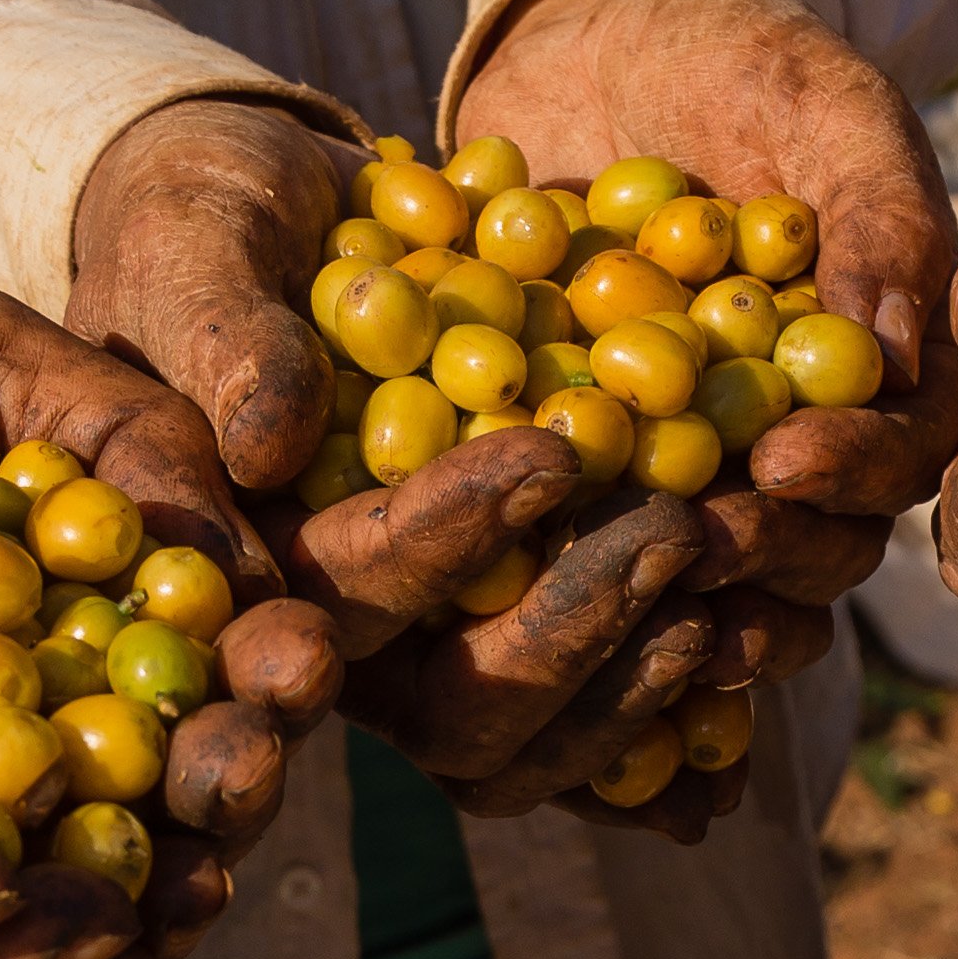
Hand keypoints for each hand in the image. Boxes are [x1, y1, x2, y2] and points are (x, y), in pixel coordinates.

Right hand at [65, 84, 812, 840]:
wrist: (273, 215)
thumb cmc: (204, 222)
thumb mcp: (195, 248)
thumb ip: (226, 339)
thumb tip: (266, 447)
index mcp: (261, 563)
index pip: (353, 587)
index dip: (448, 537)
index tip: (550, 453)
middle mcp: (354, 637)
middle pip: (459, 716)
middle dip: (572, 635)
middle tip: (679, 528)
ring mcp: (441, 648)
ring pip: (538, 743)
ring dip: (643, 688)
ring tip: (732, 593)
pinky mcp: (522, 628)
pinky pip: (607, 736)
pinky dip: (683, 730)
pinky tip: (761, 678)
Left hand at [398, 0, 957, 835]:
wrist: (579, 38)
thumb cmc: (730, 55)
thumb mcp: (821, 102)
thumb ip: (879, 214)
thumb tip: (900, 356)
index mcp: (882, 368)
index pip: (901, 452)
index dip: (852, 473)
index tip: (781, 462)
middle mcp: (801, 438)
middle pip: (815, 545)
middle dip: (759, 553)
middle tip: (686, 540)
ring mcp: (698, 467)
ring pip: (711, 574)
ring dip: (667, 589)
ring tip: (603, 572)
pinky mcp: (592, 471)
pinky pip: (585, 550)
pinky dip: (555, 577)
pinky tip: (507, 588)